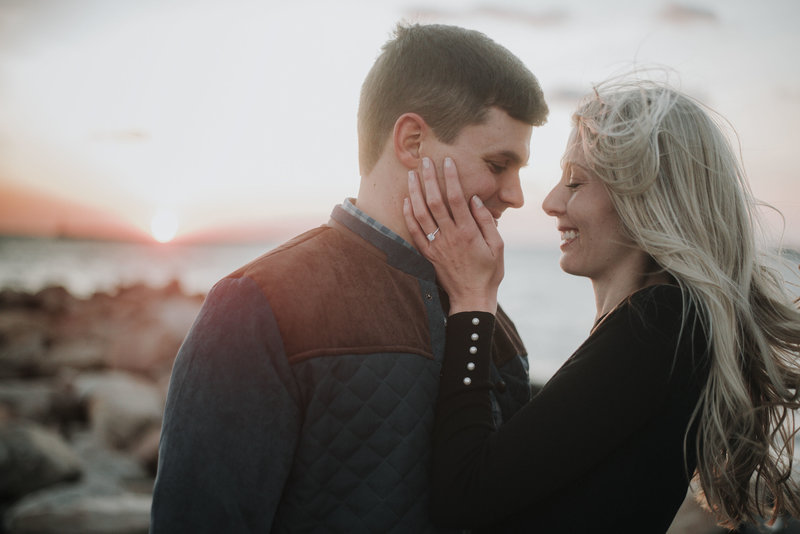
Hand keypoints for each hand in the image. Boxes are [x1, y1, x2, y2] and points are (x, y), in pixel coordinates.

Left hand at [403, 157, 503, 314]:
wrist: (472, 298)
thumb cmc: (489, 271)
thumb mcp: (498, 246)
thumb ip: (486, 221)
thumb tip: (474, 200)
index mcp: (468, 232)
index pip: (456, 198)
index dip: (450, 178)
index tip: (447, 161)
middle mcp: (450, 236)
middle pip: (435, 202)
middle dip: (429, 179)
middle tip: (424, 161)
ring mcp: (436, 246)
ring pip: (421, 214)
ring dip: (415, 193)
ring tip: (411, 175)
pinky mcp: (428, 254)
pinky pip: (415, 232)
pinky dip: (409, 216)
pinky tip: (406, 201)